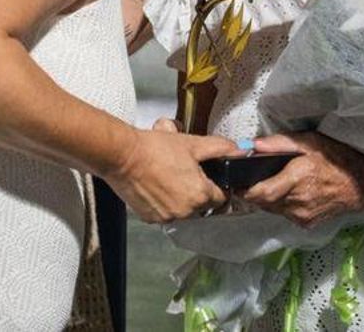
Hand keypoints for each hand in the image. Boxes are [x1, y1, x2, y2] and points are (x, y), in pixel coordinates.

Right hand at [106, 119, 234, 222]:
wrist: (122, 155)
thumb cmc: (155, 148)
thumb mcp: (193, 143)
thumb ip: (221, 148)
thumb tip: (240, 150)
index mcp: (200, 195)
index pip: (222, 197)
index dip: (217, 185)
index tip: (208, 176)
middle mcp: (186, 212)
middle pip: (203, 206)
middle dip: (199, 191)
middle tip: (186, 171)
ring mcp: (167, 217)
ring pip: (185, 210)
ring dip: (182, 197)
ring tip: (170, 176)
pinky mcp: (151, 219)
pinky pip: (166, 213)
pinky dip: (165, 203)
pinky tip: (158, 185)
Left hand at [240, 132, 363, 227]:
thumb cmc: (338, 158)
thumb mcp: (310, 142)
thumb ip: (280, 143)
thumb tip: (253, 145)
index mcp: (297, 180)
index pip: (261, 193)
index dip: (244, 189)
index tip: (236, 181)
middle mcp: (298, 202)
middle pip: (262, 202)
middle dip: (254, 191)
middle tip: (252, 177)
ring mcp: (302, 216)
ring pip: (272, 209)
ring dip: (267, 198)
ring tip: (273, 182)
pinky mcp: (306, 223)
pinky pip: (284, 214)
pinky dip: (281, 204)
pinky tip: (290, 192)